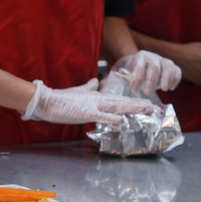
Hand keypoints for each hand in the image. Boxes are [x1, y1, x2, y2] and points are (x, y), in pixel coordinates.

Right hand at [22, 80, 158, 124]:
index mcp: (95, 96)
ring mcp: (92, 106)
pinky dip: (112, 117)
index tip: (144, 103)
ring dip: (133, 108)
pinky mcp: (85, 113)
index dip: (131, 100)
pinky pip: (101, 116)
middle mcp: (97, 99)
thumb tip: (96, 81)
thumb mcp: (76, 92)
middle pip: (122, 102)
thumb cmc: (58, 99)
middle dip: (138, 105)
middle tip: (154, 108)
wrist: (45, 101)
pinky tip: (123, 120)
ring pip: (117, 106)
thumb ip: (88, 88)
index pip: (117, 98)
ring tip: (147, 110)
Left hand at [119, 50, 181, 94]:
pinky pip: (177, 70)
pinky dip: (176, 78)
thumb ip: (115, 79)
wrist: (140, 63)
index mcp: (139, 57)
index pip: (139, 66)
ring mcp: (163, 60)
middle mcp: (152, 57)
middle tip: (147, 92)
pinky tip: (171, 88)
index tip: (134, 90)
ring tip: (164, 89)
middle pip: (154, 66)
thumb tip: (105, 85)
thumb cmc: (130, 72)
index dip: (137, 78)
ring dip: (166, 78)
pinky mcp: (172, 66)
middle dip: (151, 80)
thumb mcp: (122, 73)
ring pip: (168, 65)